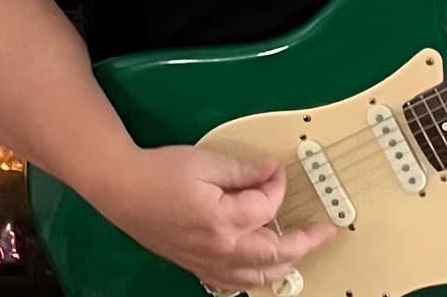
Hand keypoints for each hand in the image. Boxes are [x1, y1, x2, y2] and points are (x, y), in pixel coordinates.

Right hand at [89, 144, 338, 294]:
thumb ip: (243, 171)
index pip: (267, 205)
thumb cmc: (160, 172)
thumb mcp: (205, 162)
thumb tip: (272, 172)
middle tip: (325, 231)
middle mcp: (220, 249)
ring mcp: (208, 262)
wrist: (121, 188)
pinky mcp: (195, 265)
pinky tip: (259, 273)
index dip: (276, 184)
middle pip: (274, 253)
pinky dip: (253, 281)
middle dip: (304, 241)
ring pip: (257, 278)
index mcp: (224, 221)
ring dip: (285, 267)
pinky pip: (232, 284)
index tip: (277, 169)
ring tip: (301, 253)